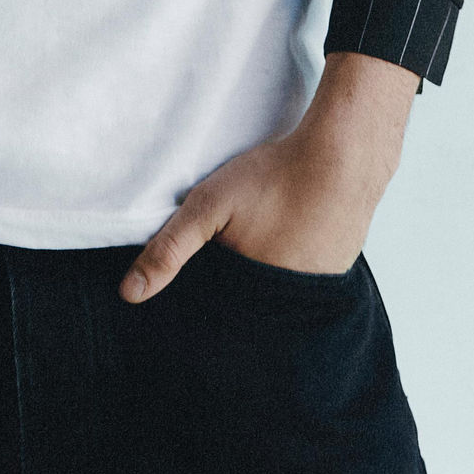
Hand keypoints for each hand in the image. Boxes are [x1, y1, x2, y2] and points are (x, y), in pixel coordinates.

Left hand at [120, 51, 418, 302]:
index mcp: (255, 299)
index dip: (204, 299)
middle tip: (230, 250)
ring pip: (276, 292)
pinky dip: (289, 260)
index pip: (219, 317)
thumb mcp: (209, 205)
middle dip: (232, 290)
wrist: (344, 155)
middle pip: (249, 306)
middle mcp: (290, 306)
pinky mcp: (337, 268)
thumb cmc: (274, 178)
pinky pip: (302, 274)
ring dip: (263, 275)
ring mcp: (318, 287)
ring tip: (257, 241)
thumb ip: (169, 248)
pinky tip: (284, 234)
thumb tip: (129, 294)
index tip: (194, 284)